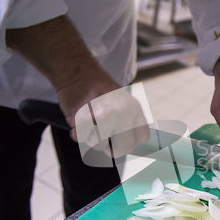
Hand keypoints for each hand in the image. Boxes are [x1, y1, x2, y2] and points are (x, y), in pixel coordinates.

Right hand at [7, 16, 148, 157]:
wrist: (77, 70)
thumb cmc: (97, 89)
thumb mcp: (122, 101)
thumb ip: (127, 123)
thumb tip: (126, 148)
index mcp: (134, 108)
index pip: (142, 137)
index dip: (131, 143)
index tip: (121, 141)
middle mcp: (123, 113)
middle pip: (124, 148)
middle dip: (112, 149)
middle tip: (103, 139)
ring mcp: (104, 116)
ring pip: (100, 145)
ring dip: (91, 140)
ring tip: (89, 125)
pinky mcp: (84, 118)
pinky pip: (82, 138)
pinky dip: (77, 134)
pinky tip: (77, 124)